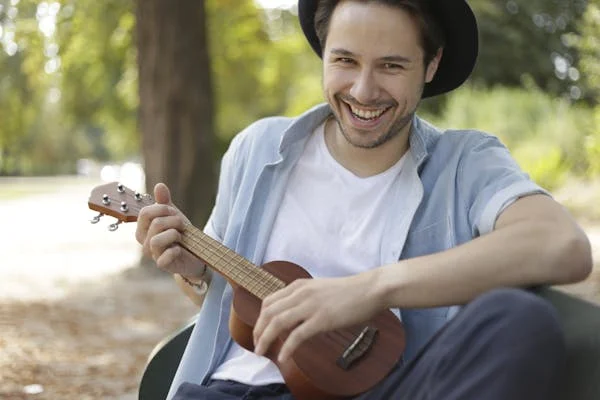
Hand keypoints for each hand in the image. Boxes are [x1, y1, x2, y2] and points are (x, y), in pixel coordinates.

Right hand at [135, 183, 204, 277]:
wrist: (193, 254)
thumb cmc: (180, 235)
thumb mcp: (173, 216)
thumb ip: (165, 201)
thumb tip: (159, 185)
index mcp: (143, 228)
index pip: (145, 213)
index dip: (163, 209)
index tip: (174, 212)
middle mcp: (144, 242)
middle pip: (155, 224)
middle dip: (174, 220)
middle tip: (182, 225)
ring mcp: (152, 254)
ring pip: (156, 240)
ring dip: (174, 234)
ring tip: (181, 236)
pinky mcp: (162, 265)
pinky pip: (164, 257)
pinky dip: (175, 250)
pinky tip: (180, 249)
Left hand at [253, 273, 383, 362]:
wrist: (370, 289)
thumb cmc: (349, 292)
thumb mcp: (319, 289)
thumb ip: (304, 299)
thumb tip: (293, 317)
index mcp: (299, 286)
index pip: (269, 301)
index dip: (260, 318)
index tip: (259, 331)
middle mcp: (301, 294)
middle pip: (268, 312)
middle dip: (258, 331)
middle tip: (256, 346)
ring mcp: (311, 306)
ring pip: (277, 322)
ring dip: (265, 339)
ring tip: (261, 352)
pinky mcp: (322, 319)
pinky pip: (297, 335)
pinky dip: (287, 347)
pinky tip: (283, 357)